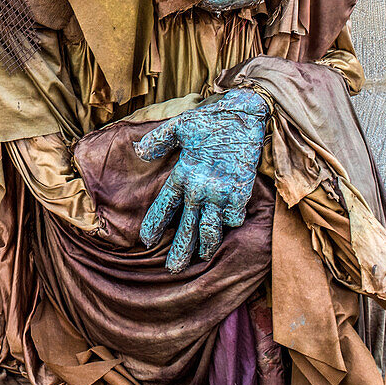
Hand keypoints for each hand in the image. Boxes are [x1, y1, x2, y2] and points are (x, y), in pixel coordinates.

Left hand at [134, 88, 268, 271]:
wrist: (245, 114)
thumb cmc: (212, 119)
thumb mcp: (180, 125)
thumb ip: (159, 140)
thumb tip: (139, 151)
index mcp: (183, 174)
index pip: (164, 207)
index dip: (154, 225)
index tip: (147, 241)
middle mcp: (201, 188)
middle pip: (187, 228)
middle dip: (180, 251)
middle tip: (172, 270)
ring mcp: (222, 192)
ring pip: (211, 229)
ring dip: (206, 246)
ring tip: (202, 257)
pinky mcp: (242, 191)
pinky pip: (234, 217)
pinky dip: (231, 223)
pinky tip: (227, 227)